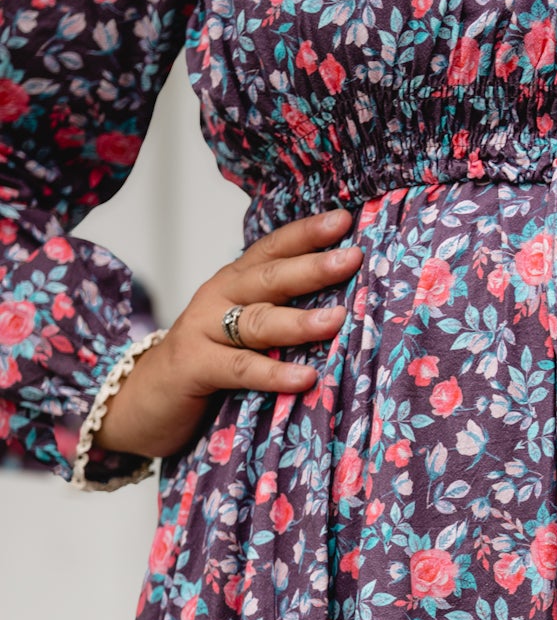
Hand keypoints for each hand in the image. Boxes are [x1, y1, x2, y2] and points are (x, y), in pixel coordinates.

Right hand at [96, 209, 362, 459]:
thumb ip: (280, 314)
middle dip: (312, 266)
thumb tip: (348, 307)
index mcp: (235, 283)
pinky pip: (239, 369)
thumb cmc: (208, 363)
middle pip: (269, 277)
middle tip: (352, 258)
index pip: (273, 249)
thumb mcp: (243, 330)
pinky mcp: (194, 367)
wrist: (142, 400)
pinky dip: (273, 373)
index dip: (306, 233)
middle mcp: (218, 298)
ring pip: (256, 321)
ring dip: (298, 320)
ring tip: (338, 319)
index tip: (345, 219)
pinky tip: (306, 377)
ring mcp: (203, 331)